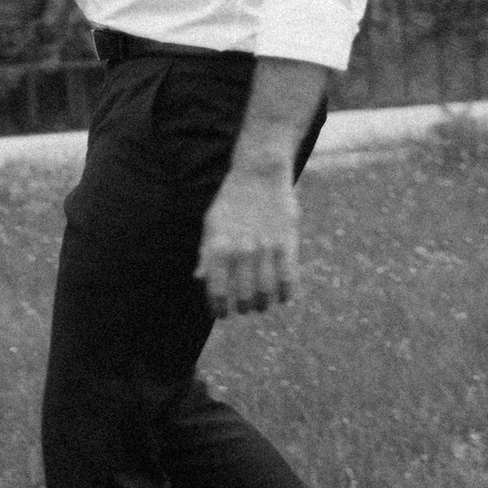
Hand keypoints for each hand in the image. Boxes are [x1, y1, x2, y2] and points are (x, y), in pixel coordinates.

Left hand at [196, 163, 298, 314]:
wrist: (259, 173)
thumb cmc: (231, 200)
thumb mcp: (211, 223)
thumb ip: (205, 253)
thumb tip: (198, 278)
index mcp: (219, 246)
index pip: (217, 290)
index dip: (218, 308)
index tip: (222, 314)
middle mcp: (241, 251)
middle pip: (244, 296)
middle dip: (244, 308)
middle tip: (244, 308)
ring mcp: (266, 248)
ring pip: (266, 292)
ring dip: (264, 304)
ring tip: (262, 305)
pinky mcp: (287, 243)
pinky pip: (288, 279)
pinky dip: (285, 293)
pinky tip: (281, 295)